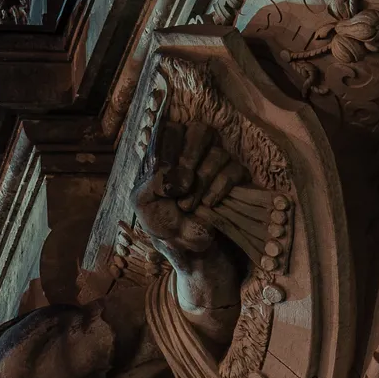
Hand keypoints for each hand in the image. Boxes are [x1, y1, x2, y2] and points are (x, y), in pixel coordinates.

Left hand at [134, 119, 245, 267]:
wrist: (189, 249)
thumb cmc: (164, 224)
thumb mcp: (143, 203)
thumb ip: (149, 180)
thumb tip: (176, 172)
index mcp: (169, 152)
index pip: (172, 128)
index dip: (169, 145)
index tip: (164, 171)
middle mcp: (193, 152)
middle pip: (199, 130)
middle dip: (189, 156)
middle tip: (182, 184)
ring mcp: (216, 163)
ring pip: (217, 152)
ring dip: (201, 181)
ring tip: (188, 206)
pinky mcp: (235, 177)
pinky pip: (233, 170)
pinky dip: (219, 188)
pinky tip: (208, 205)